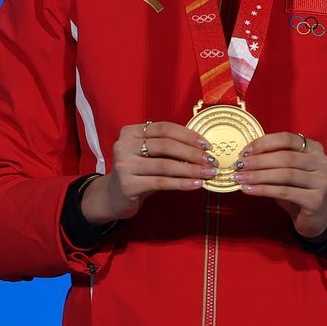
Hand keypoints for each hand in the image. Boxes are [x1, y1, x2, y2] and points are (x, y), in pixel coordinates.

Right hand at [84, 121, 215, 223]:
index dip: (187, 135)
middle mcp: (124, 145)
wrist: (115, 197)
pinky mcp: (128, 185)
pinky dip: (182, 183)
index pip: (164, 128)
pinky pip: (162, 182)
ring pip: (166, 165)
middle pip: (166, 145)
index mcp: (130, 132)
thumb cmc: (139, 173)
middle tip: (211, 160)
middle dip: (192, 153)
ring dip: (191, 169)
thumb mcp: (149, 155)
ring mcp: (124, 165)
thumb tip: (202, 147)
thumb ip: (168, 148)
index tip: (206, 144)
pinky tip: (196, 184)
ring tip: (209, 173)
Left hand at [230, 131, 326, 238]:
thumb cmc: (297, 189)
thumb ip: (274, 159)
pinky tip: (249, 190)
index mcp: (314, 148)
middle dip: (258, 161)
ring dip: (258, 176)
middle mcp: (322, 162)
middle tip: (239, 165)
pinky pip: (285, 192)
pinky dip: (264, 190)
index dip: (264, 143)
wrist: (314, 217)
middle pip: (286, 157)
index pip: (287, 139)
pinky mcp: (316, 200)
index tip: (245, 151)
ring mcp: (321, 181)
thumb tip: (245, 156)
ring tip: (240, 178)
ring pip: (285, 175)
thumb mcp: (287, 170)